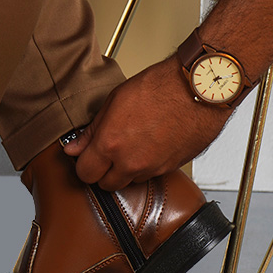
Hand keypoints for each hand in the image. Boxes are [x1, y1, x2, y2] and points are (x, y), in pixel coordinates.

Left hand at [62, 54, 233, 190]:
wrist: (199, 88)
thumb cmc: (159, 87)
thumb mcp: (114, 101)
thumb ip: (91, 131)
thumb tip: (73, 147)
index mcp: (110, 144)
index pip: (85, 173)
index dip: (83, 165)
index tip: (86, 156)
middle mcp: (131, 162)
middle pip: (105, 185)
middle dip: (102, 172)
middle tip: (105, 153)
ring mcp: (153, 168)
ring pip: (129, 182)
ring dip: (125, 170)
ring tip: (131, 145)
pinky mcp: (171, 168)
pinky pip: (151, 175)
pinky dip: (145, 166)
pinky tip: (148, 146)